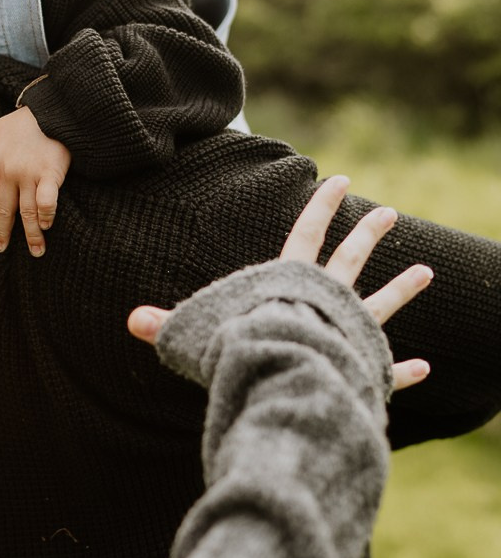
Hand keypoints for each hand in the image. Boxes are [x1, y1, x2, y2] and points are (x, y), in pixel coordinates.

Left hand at [0, 107, 71, 256]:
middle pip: (2, 209)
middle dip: (2, 232)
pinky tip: (48, 225)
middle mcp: (8, 171)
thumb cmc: (25, 121)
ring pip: (25, 211)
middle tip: (1, 249)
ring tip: (35, 250)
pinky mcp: (51, 173)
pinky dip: (46, 215)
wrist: (54, 109)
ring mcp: (29, 173)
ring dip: (30, 234)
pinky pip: (46, 201)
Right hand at [126, 176, 433, 390]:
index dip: (319, 207)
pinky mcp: (364, 366)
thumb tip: (130, 321)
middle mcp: (327, 300)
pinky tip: (424, 367)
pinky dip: (403, 369)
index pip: (305, 234)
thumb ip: (168, 327)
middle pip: (349, 258)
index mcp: (290, 283)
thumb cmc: (243, 350)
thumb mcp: (198, 336)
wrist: (288, 377)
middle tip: (388, 213)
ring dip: (403, 288)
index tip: (337, 180)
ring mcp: (350, 331)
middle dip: (367, 233)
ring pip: (381, 303)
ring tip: (427, 271)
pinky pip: (387, 367)